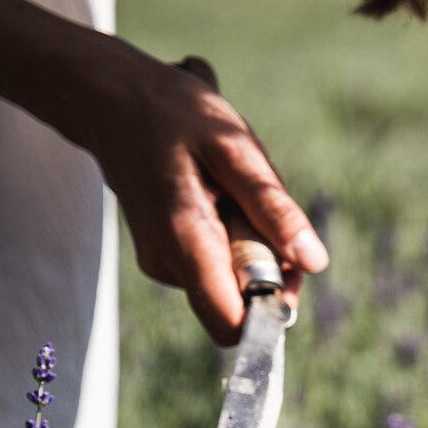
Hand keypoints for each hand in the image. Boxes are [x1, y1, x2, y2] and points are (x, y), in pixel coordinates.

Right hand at [70, 43, 327, 344]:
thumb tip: (315, 264)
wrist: (111, 101)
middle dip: (271, 262)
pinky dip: (237, 234)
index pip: (232, 326)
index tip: (290, 270)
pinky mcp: (170, 257)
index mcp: (185, 242)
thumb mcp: (233, 147)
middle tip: (254, 203)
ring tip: (228, 188)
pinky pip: (223, 264)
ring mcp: (166, 264)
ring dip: (254, 240)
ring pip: (237, 280)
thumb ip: (272, 207)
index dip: (272, 312)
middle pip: (245, 303)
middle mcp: (170, 265)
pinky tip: (218, 194)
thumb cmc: (174, 115)